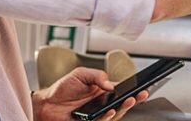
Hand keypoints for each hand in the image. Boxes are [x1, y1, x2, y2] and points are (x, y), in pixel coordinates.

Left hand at [32, 67, 148, 120]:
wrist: (47, 103)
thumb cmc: (63, 88)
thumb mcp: (81, 74)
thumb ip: (97, 76)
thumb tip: (111, 84)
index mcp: (103, 92)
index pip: (122, 92)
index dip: (133, 91)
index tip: (143, 87)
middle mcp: (102, 104)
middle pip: (122, 104)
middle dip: (134, 100)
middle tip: (141, 94)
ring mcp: (97, 115)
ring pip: (115, 115)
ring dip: (123, 108)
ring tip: (128, 100)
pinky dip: (107, 117)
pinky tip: (110, 111)